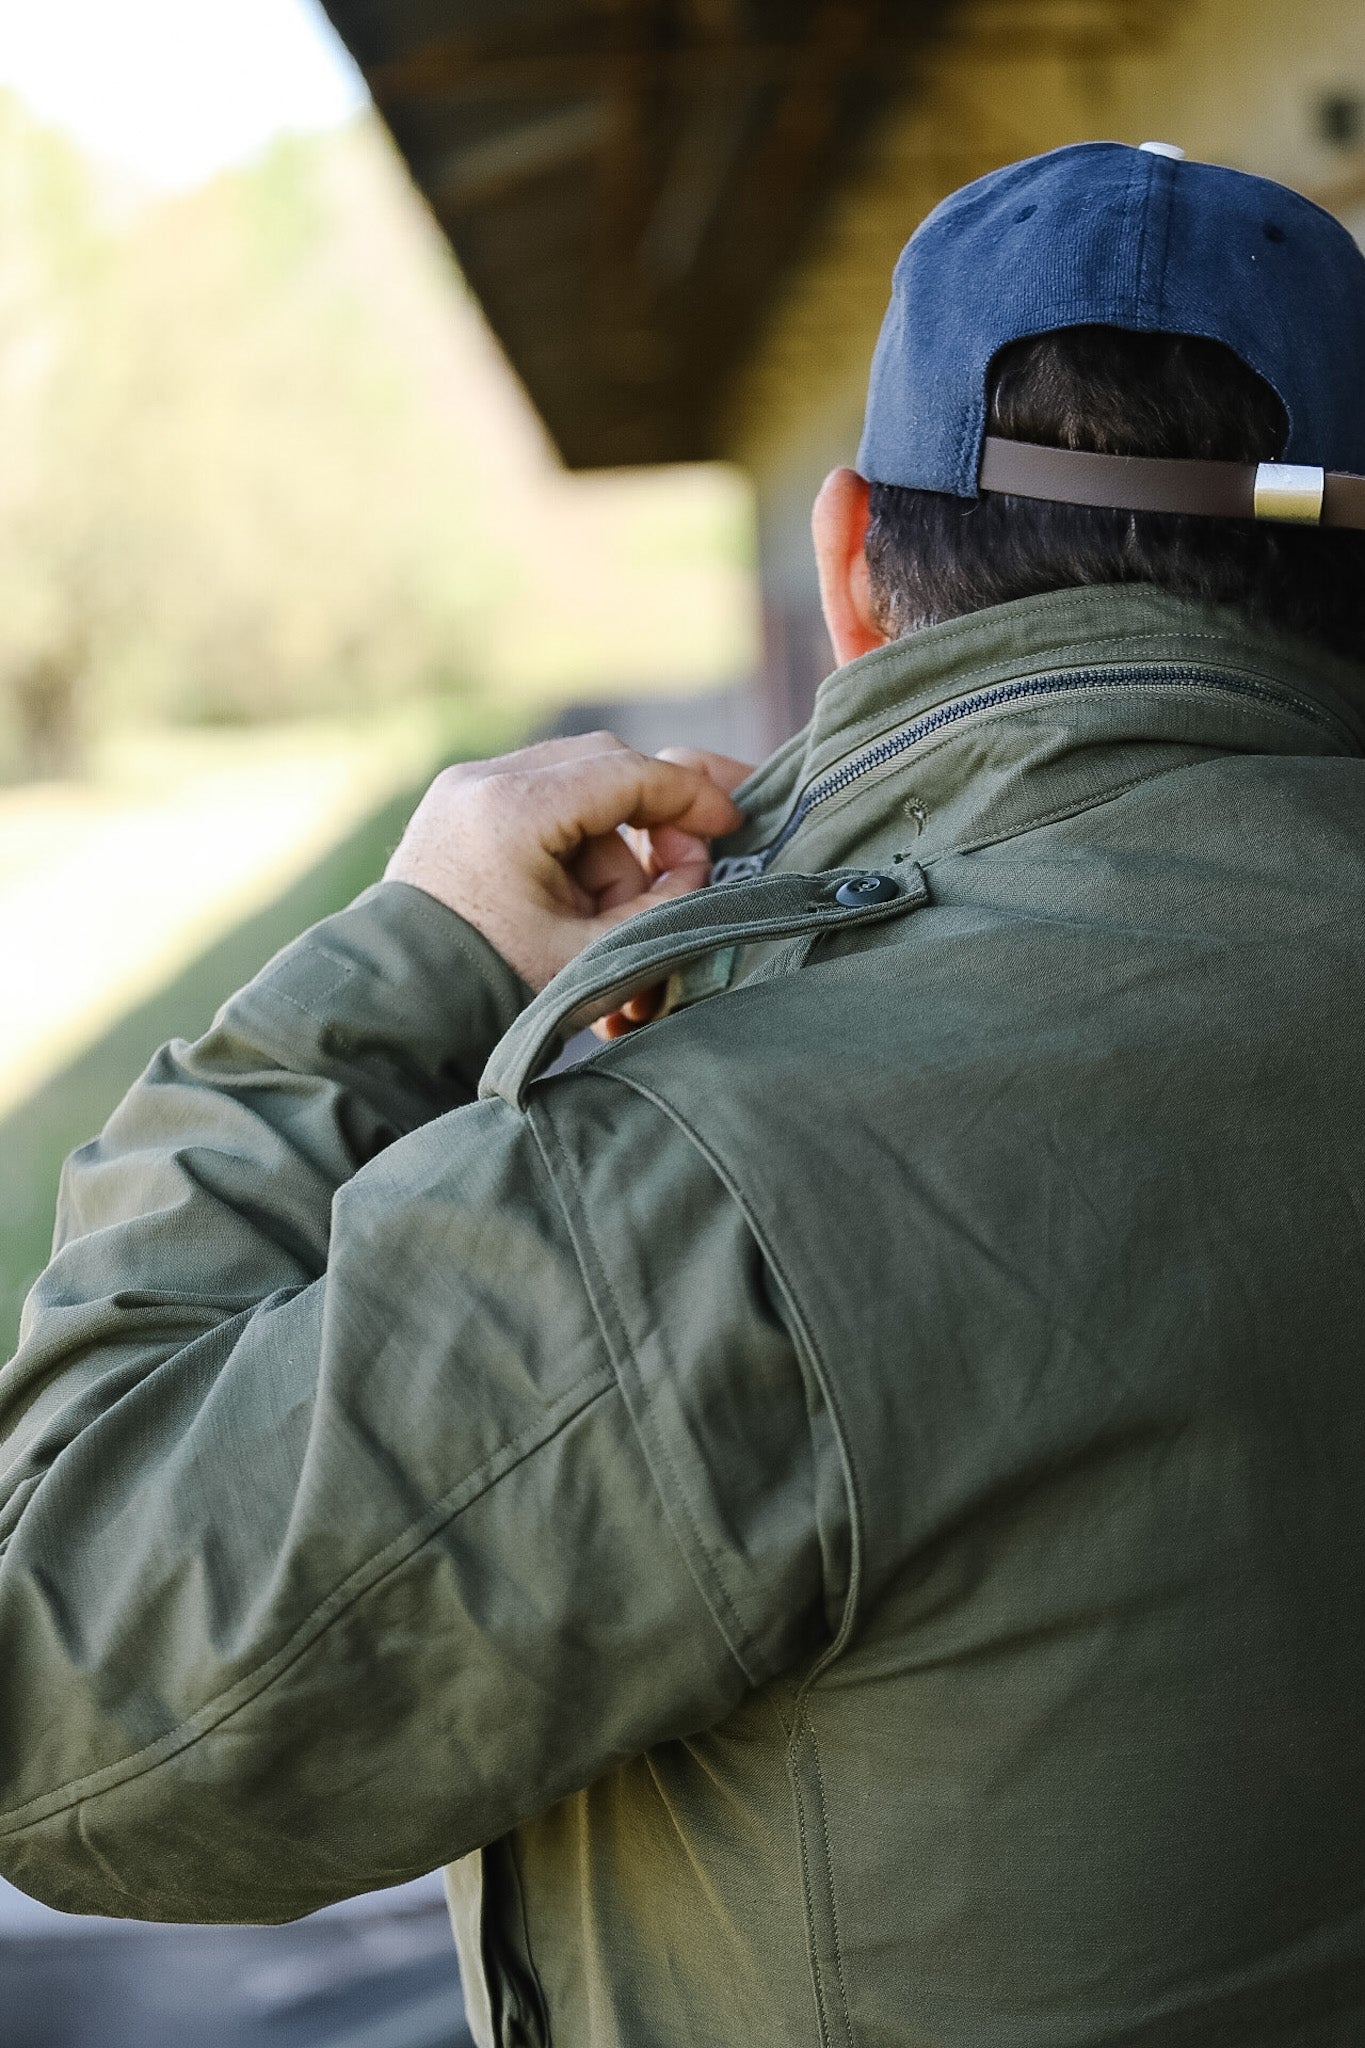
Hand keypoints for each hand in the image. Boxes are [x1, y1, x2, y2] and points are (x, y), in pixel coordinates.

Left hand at [385, 732, 749, 997]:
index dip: (690, 798)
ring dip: (607, 848)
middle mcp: (480, 782)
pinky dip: (570, 850)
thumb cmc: (490, 990)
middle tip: (680, 871)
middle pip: (600, 766)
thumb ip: (664, 904)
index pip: (627, 774)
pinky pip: (537, 806)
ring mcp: (461, 791)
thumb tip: (698, 868)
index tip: (730, 825)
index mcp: (511, 810)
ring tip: (603, 921)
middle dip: (649, 819)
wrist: (395, 1013)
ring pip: (573, 790)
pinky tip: (572, 907)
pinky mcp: (455, 810)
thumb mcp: (593, 954)